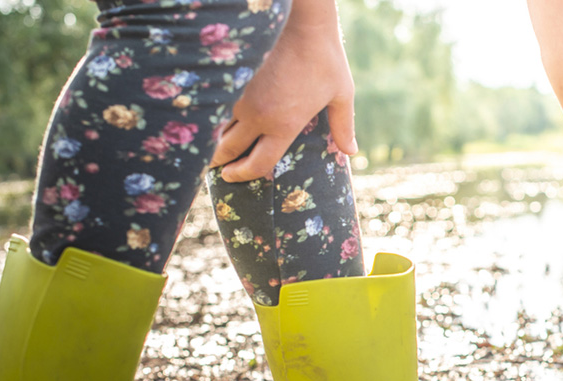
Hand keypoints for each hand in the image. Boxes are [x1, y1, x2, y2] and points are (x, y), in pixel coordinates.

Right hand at [211, 4, 355, 181]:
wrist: (301, 21)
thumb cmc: (325, 59)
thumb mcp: (341, 95)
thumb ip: (343, 126)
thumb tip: (350, 152)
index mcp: (283, 126)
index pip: (258, 163)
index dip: (243, 175)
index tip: (232, 178)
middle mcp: (258, 115)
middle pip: (229, 149)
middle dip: (219, 161)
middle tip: (215, 169)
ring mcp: (242, 95)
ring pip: (220, 125)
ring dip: (214, 137)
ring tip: (212, 147)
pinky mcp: (234, 76)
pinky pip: (220, 103)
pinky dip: (216, 114)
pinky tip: (216, 118)